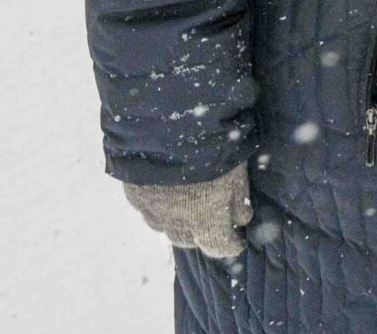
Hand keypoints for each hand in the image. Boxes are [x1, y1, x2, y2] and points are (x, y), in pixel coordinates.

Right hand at [121, 162, 250, 259]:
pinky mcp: (135, 195)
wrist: (173, 128)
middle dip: (202, 233)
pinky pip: (147, 209)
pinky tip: (166, 190)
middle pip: (189, 240)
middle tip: (212, 218)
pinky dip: (158, 205)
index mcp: (206, 220)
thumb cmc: (215, 149)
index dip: (230, 245)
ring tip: (187, 204)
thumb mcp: (238, 175)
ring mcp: (153, 210)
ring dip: (177, 221)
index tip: (237, 241)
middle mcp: (176, 223)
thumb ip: (239, 202)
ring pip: (165, 227)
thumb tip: (242, 220)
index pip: (218, 247)